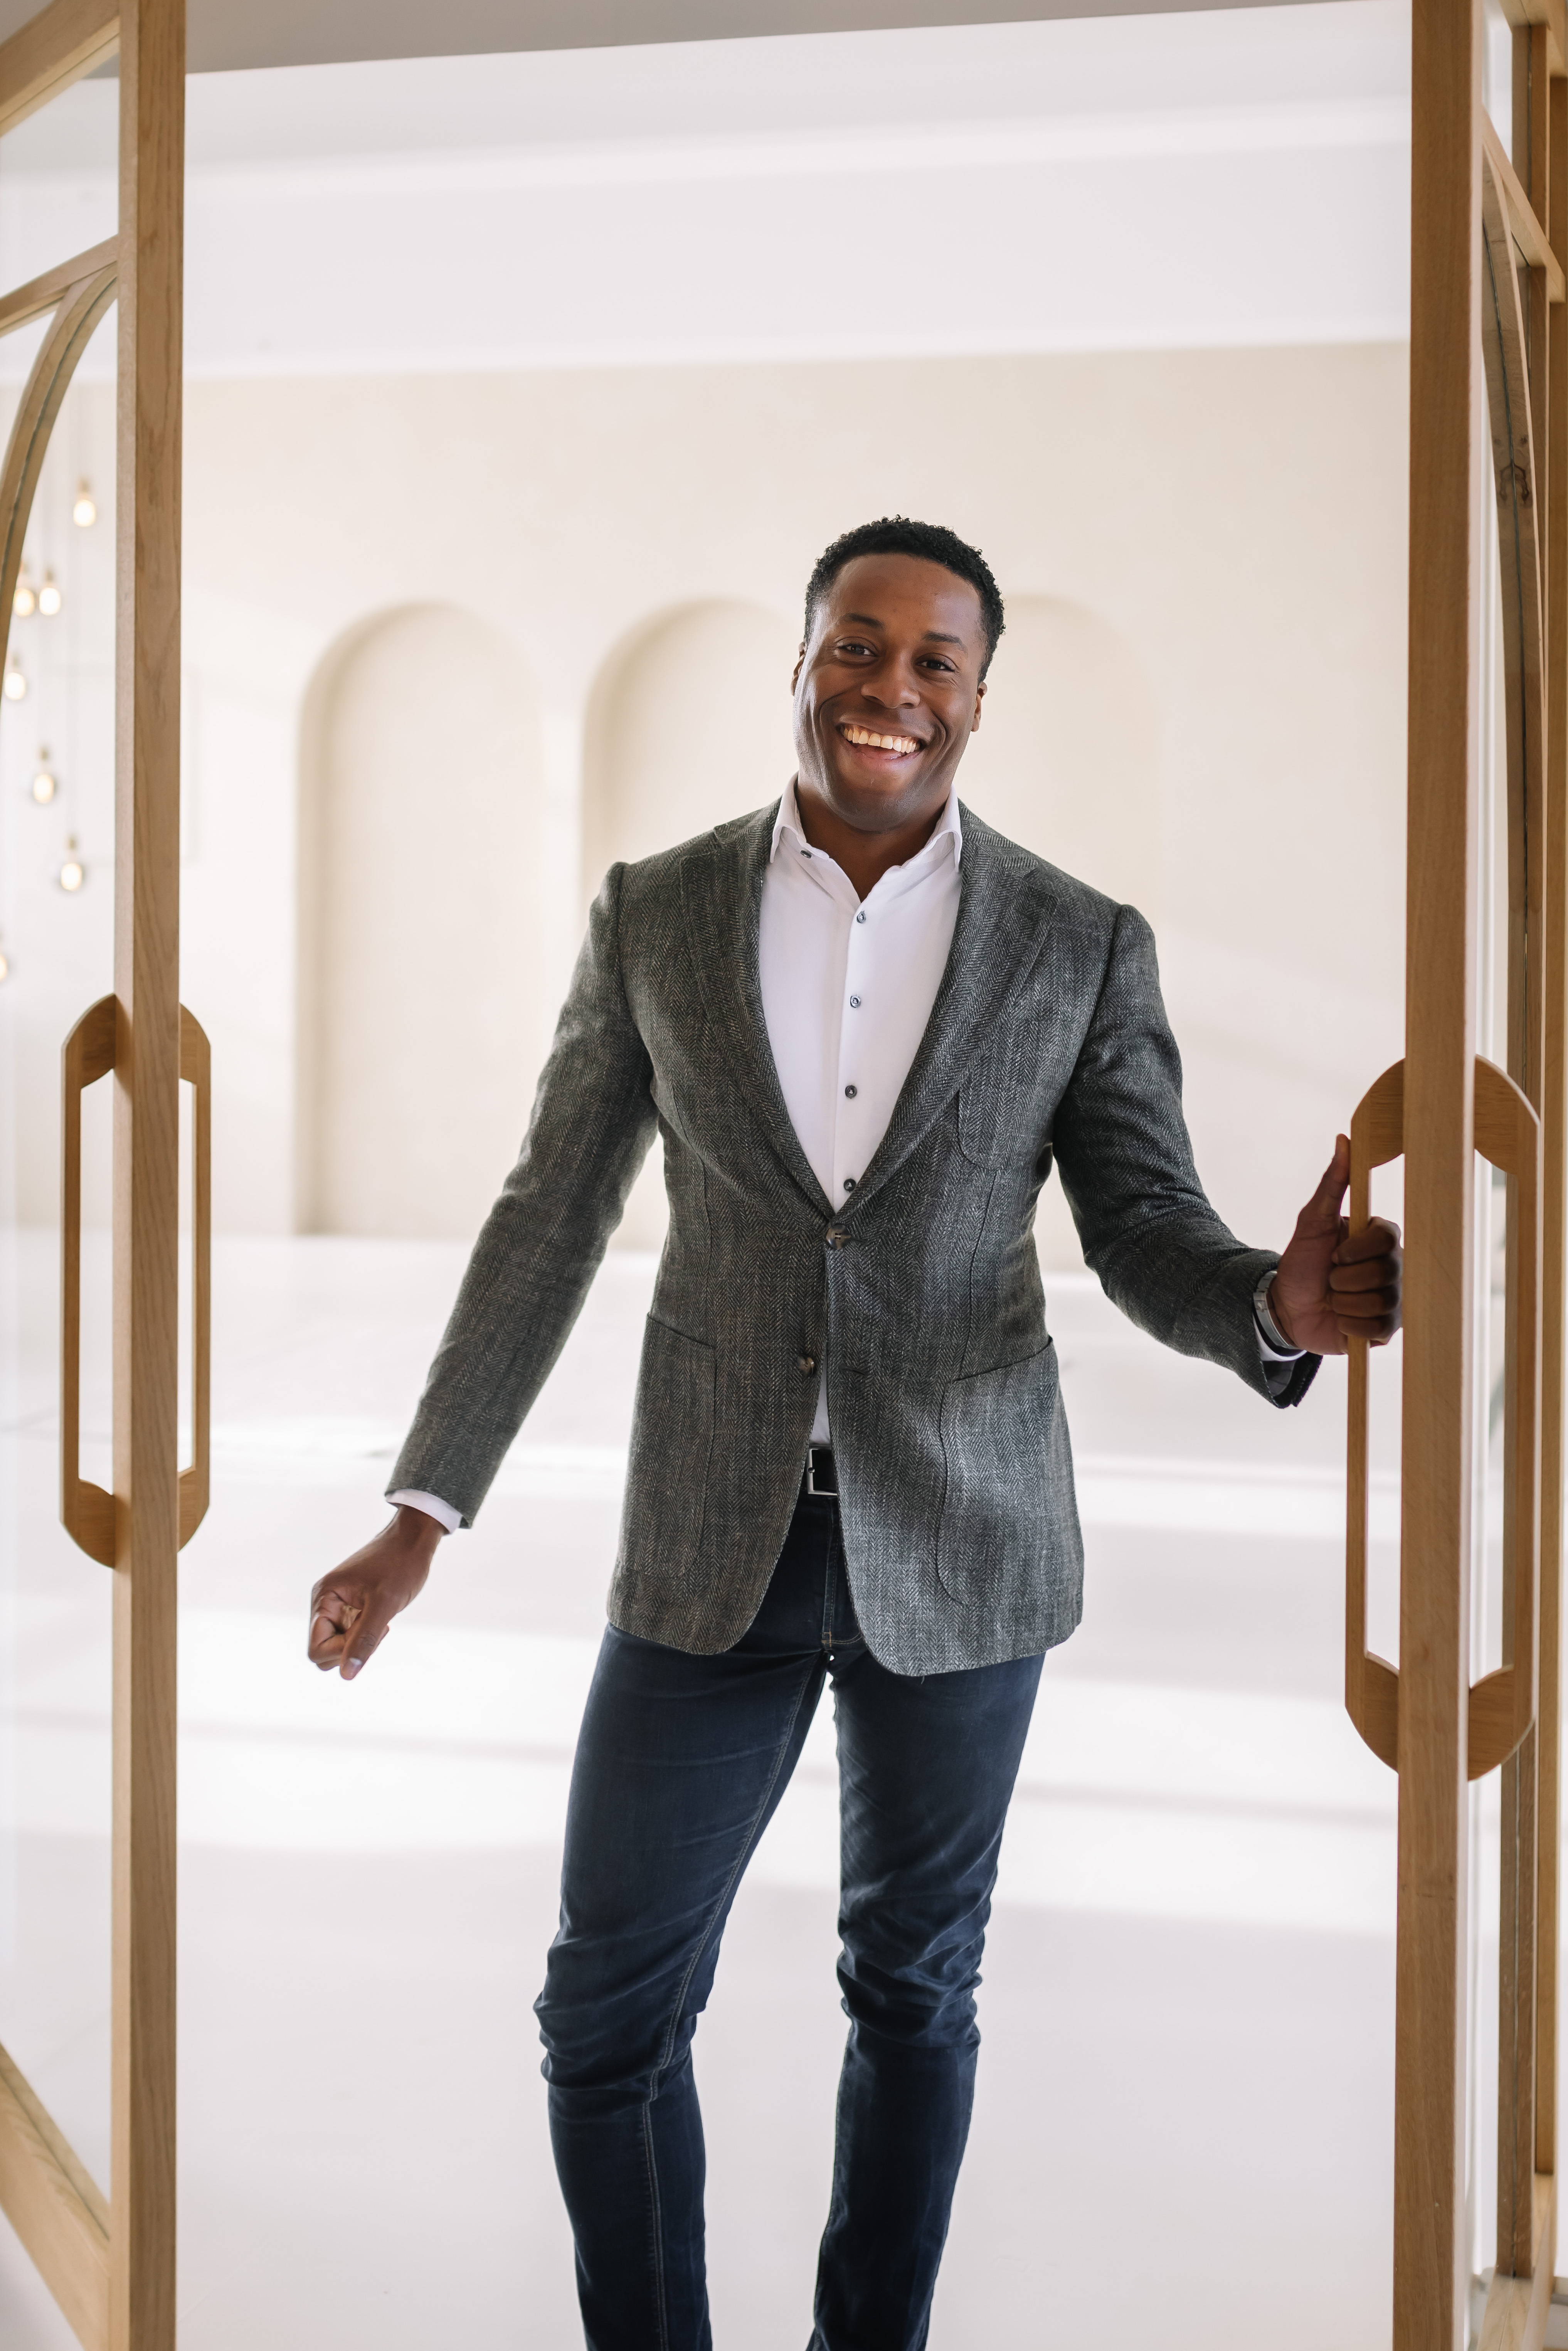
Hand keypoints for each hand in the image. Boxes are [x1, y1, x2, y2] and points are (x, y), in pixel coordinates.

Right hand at [308, 1505, 444, 1679]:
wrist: (414, 1539)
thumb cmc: (401, 1565)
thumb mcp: (385, 1604)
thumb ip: (364, 1640)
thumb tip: (346, 1675)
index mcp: (323, 1598)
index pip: (316, 1649)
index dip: (342, 1652)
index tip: (372, 1630)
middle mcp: (325, 1603)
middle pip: (325, 1651)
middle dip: (352, 1648)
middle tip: (379, 1624)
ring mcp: (337, 1606)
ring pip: (340, 1645)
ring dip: (361, 1641)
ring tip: (382, 1618)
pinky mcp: (350, 1608)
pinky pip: (351, 1635)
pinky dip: (367, 1634)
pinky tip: (383, 1616)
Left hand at [1268, 1134, 1402, 1357]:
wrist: (1288, 1307)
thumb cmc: (1302, 1261)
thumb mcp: (1312, 1221)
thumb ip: (1332, 1183)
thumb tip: (1345, 1140)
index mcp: (1382, 1239)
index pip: (1387, 1240)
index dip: (1355, 1251)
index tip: (1334, 1254)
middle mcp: (1396, 1267)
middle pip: (1383, 1273)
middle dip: (1343, 1279)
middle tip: (1331, 1277)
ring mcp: (1395, 1299)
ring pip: (1379, 1302)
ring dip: (1343, 1302)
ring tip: (1334, 1297)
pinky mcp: (1387, 1329)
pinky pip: (1376, 1329)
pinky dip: (1349, 1325)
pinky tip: (1341, 1318)